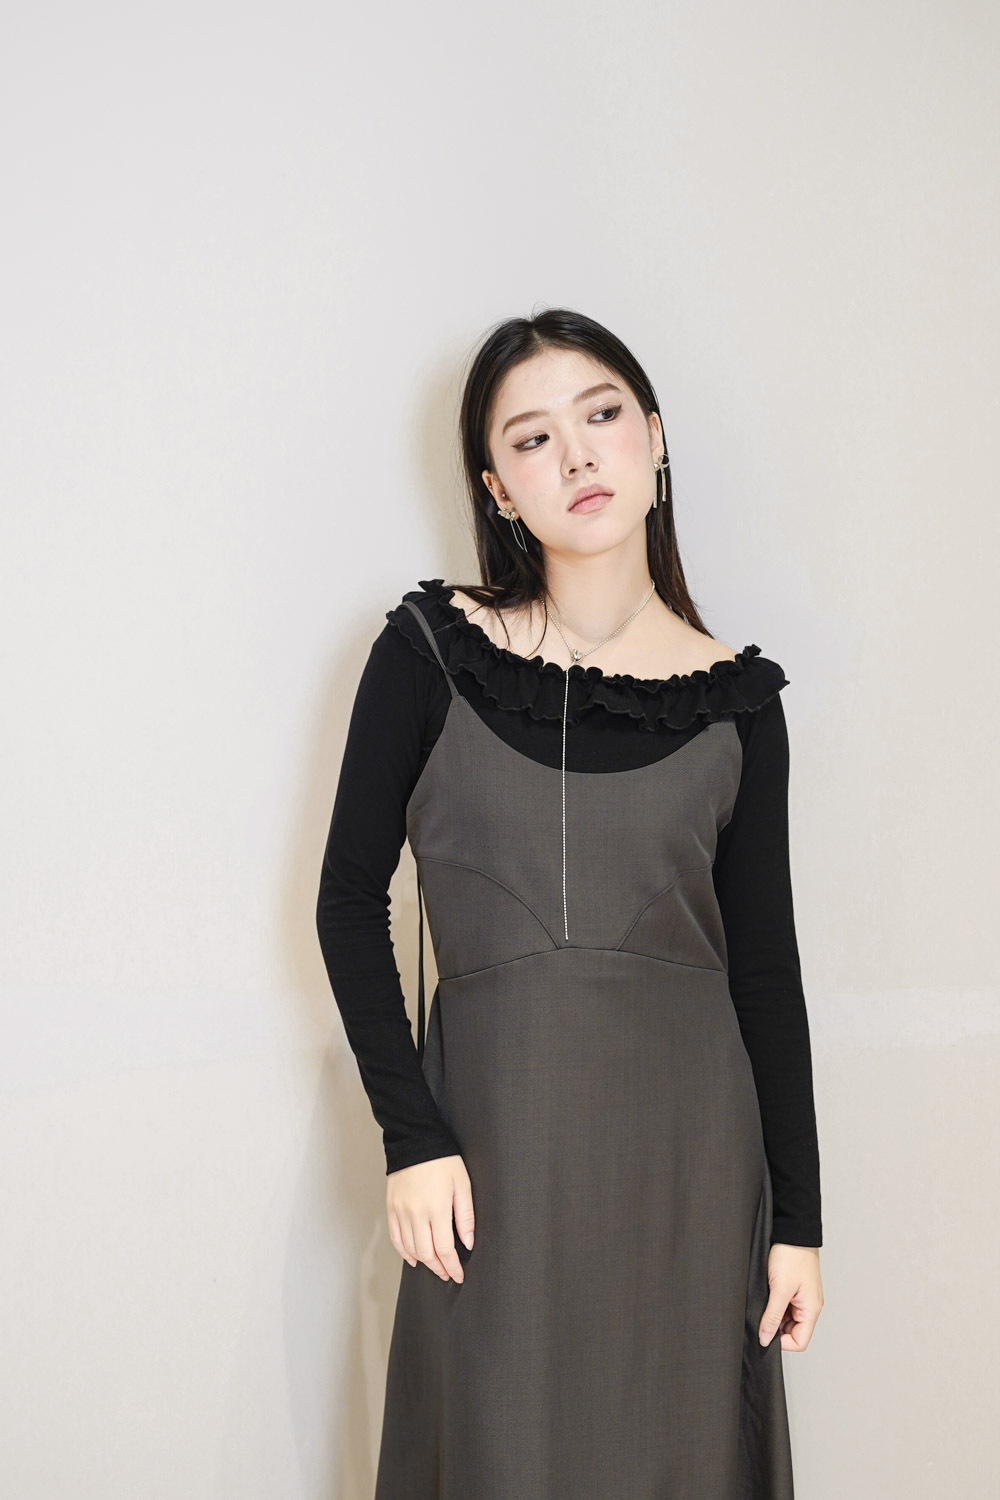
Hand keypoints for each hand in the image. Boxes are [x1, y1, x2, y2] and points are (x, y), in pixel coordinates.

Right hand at [386, 1154, 474, 1282]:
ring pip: (410, 1249)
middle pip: (426, 1253)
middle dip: (439, 1268)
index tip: (459, 1275)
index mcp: (436, 1208)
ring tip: (435, 1266)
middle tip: (448, 1273)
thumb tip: (468, 1242)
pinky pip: (395, 1237)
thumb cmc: (443, 1160)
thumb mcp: (462, 1184)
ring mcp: (400, 1211)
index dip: (452, 1266)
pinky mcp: (391, 1207)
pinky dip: (403, 1252)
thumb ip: (466, 1216)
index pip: (445, 1249)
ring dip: (423, 1262)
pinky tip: (413, 1258)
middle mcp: (416, 1214)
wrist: (415, 1140)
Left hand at [758, 1244, 822, 1351]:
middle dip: (776, 1327)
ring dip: (774, 1314)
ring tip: (765, 1298)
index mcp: (811, 1310)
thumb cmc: (791, 1256)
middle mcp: (810, 1306)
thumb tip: (765, 1339)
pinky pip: (785, 1305)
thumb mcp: (779, 1290)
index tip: (764, 1331)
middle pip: (793, 1331)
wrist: (793, 1231)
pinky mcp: (796, 1288)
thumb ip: (772, 1317)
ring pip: (787, 1318)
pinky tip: (767, 1292)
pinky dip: (775, 1303)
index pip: (799, 1342)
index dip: (781, 1342)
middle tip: (762, 1312)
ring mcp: (803, 1297)